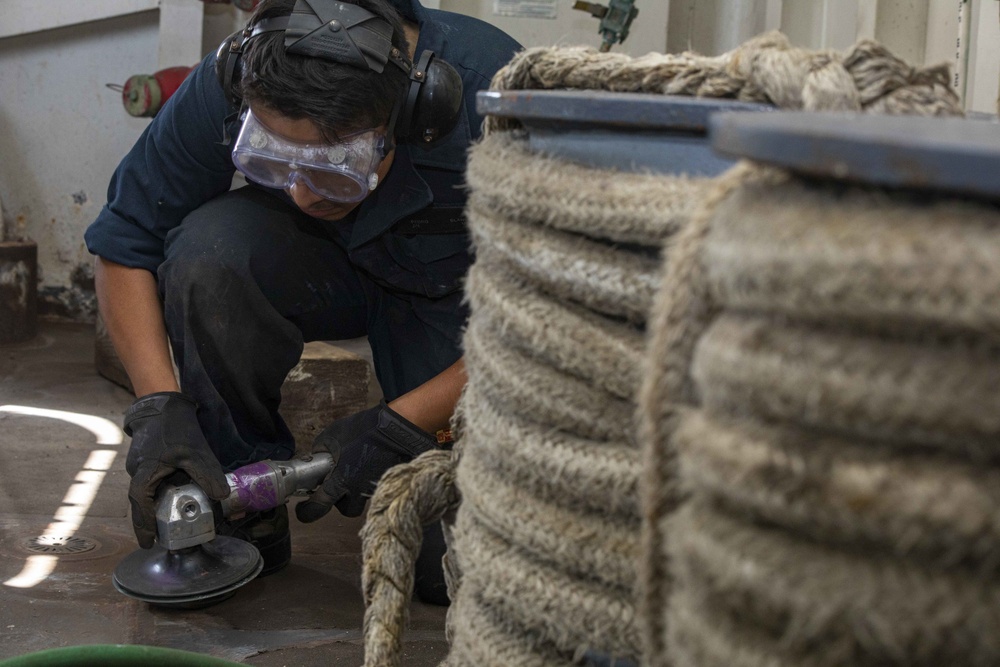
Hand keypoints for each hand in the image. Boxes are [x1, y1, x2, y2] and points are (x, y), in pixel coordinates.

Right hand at [123, 392, 229, 547]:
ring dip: (155, 508)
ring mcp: (141, 466)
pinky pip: (152, 482)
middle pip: (141, 503)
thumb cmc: (174, 427)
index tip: (149, 543)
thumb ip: (207, 475)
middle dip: (148, 522)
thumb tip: (221, 497)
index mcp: (145, 472)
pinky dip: (160, 493)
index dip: (144, 525)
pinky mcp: (148, 460)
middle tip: (158, 539)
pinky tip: (174, 497)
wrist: (163, 403)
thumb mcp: (195, 453)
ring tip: (168, 524)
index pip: (140, 505)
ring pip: (146, 493)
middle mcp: (138, 471)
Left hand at [295, 401, 436, 520]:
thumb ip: (321, 451)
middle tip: (338, 487)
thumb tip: (317, 458)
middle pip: (346, 509)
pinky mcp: (388, 481)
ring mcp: (375, 488)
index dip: (307, 512)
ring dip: (356, 490)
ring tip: (356, 471)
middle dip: (341, 501)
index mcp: (341, 482)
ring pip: (362, 499)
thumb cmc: (362, 431)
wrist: (397, 427)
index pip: (319, 507)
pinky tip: (370, 464)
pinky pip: (374, 487)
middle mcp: (358, 491)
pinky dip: (369, 479)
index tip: (303, 510)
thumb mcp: (331, 435)